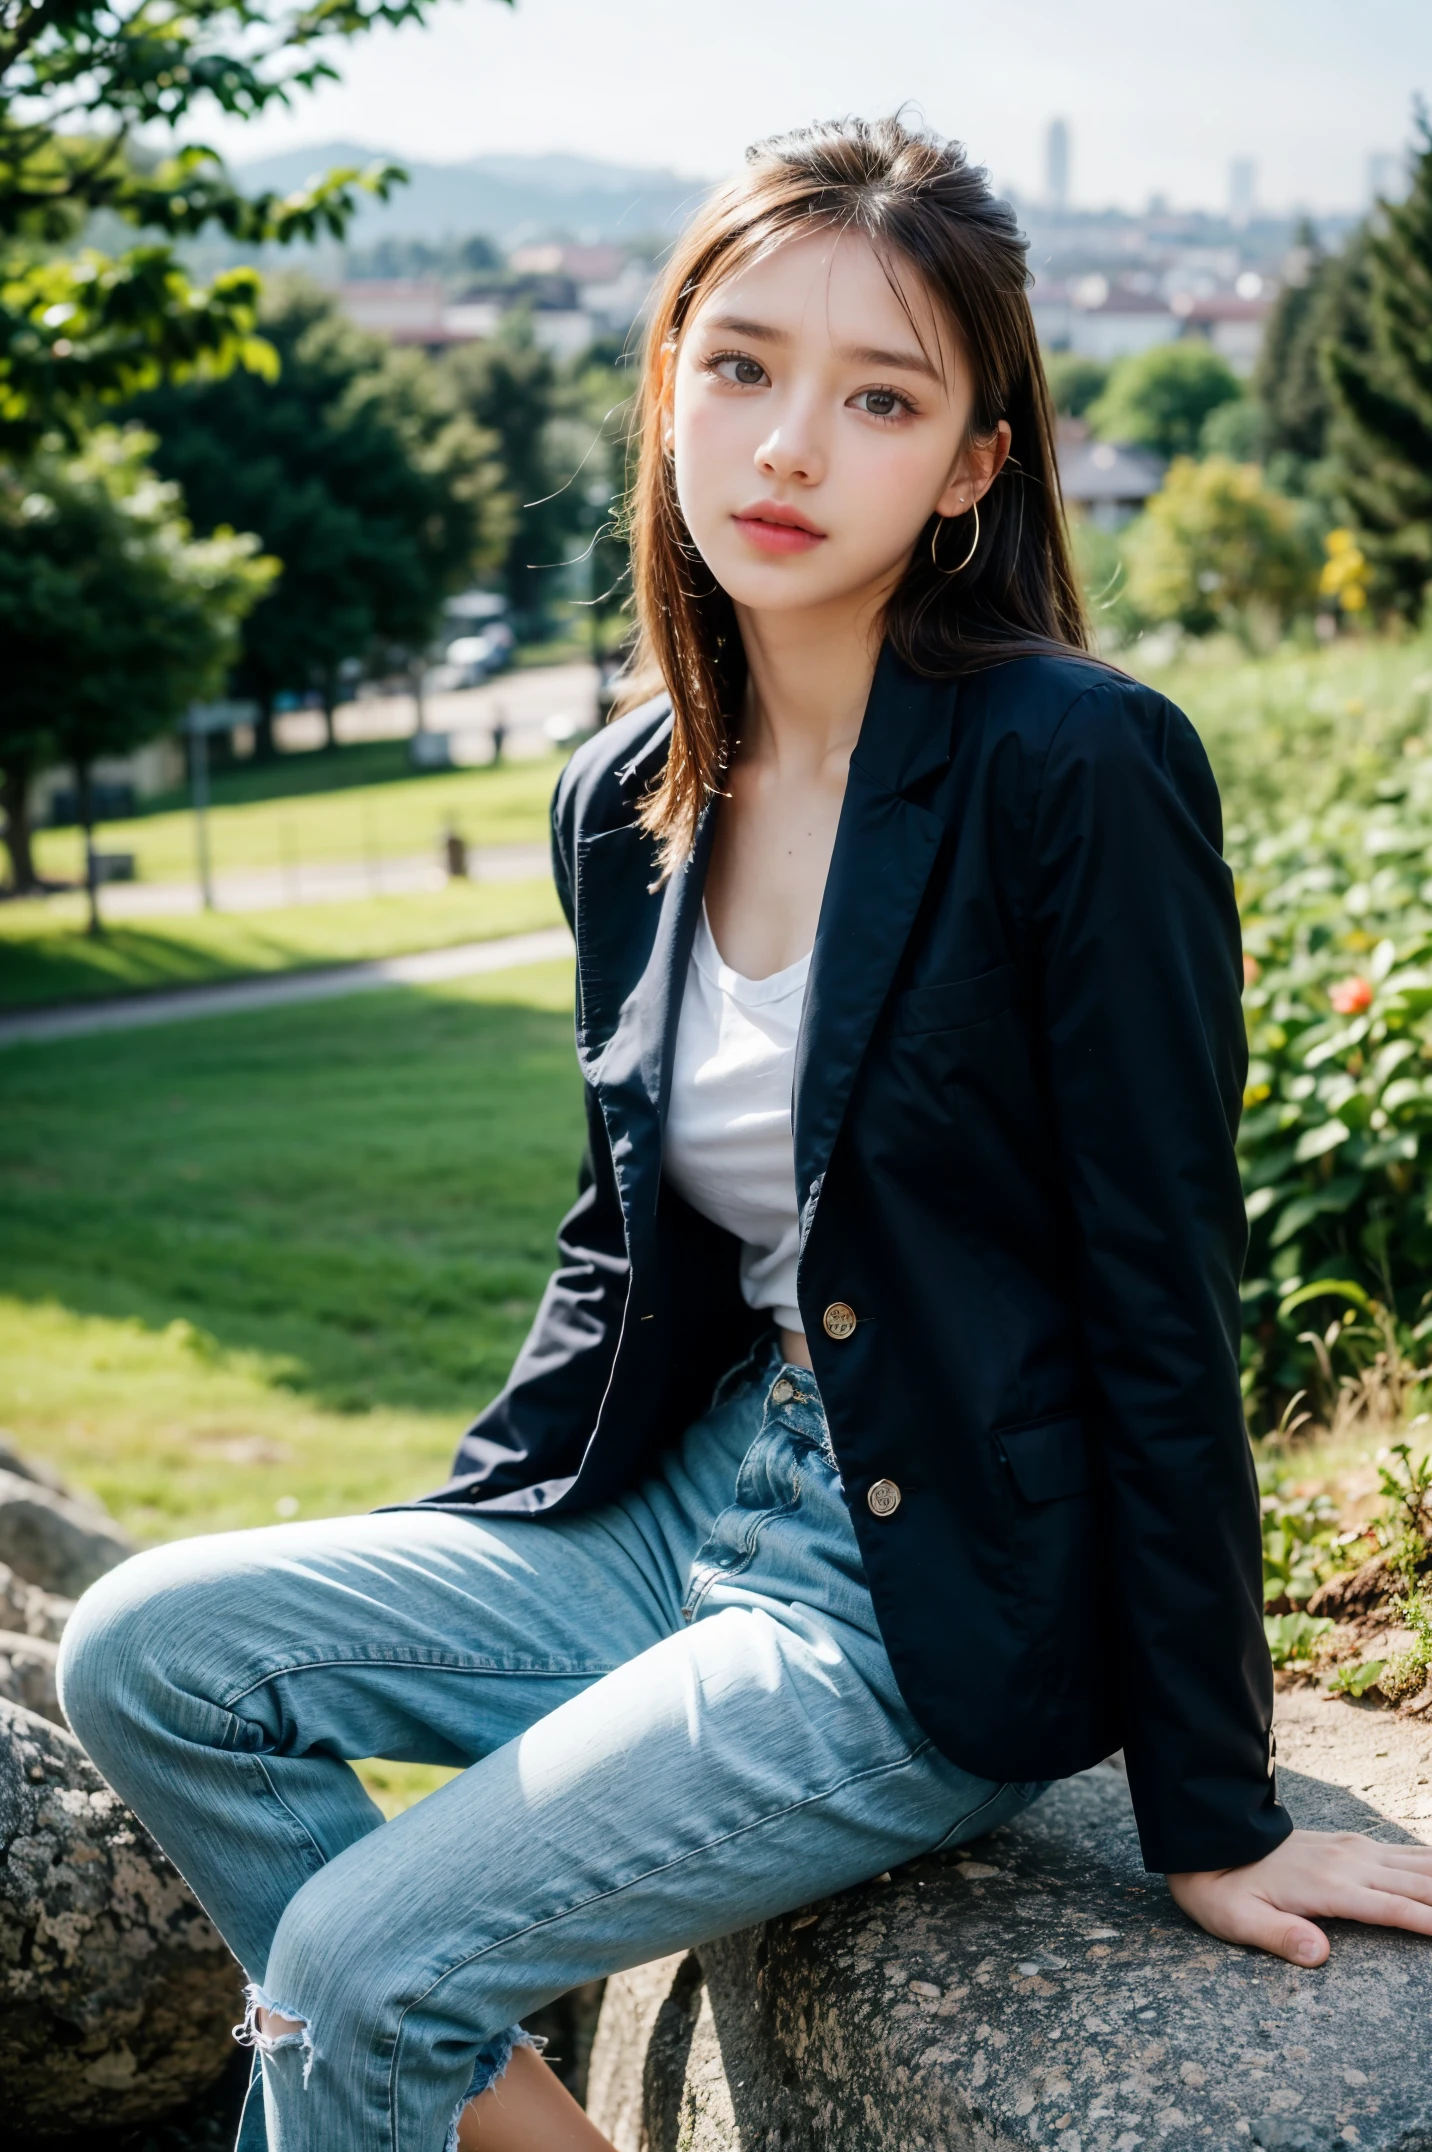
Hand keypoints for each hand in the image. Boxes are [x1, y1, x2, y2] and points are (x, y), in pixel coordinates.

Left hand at [1168, 1828, 1431, 1963]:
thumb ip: (1279, 1937)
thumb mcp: (1237, 1920)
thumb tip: (1320, 1956)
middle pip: (1420, 1884)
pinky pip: (1404, 1852)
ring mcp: (1353, 1849)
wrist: (1211, 1840)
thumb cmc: (1223, 1889)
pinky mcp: (1351, 1844)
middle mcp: (1349, 1863)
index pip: (1395, 1909)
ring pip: (1418, 1863)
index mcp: (1329, 1887)